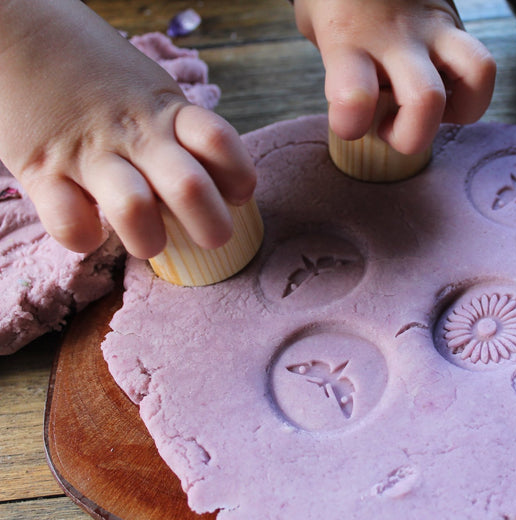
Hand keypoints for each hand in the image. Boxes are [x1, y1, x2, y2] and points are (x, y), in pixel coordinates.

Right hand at [0, 0, 255, 258]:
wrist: (16, 29)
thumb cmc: (91, 67)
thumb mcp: (148, 88)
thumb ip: (176, 128)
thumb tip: (214, 178)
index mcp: (167, 109)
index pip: (220, 142)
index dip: (239, 175)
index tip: (238, 194)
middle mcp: (134, 133)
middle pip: (190, 188)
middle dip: (212, 226)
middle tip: (212, 238)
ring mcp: (88, 152)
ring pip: (135, 212)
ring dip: (149, 239)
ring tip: (149, 240)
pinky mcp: (41, 169)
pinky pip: (70, 224)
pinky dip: (84, 237)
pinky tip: (91, 229)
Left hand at [293, 0, 495, 154]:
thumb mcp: (315, 26)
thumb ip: (332, 66)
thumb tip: (355, 106)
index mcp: (347, 39)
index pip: (354, 98)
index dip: (352, 125)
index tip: (350, 122)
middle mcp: (396, 37)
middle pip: (426, 100)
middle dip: (410, 135)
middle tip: (388, 128)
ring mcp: (433, 29)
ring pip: (475, 75)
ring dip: (457, 112)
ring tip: (426, 113)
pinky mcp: (455, 26)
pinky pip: (483, 66)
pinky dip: (470, 94)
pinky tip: (443, 94)